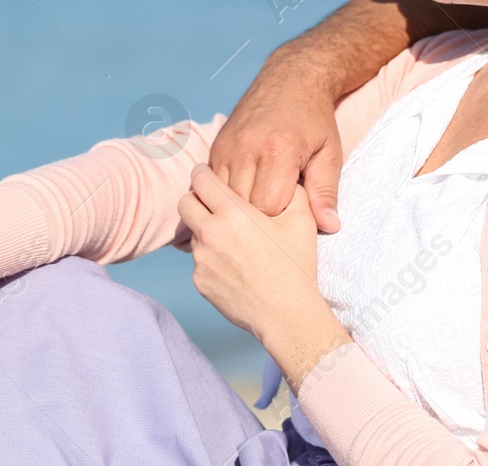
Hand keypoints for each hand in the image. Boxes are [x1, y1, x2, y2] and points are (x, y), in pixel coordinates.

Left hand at [179, 166, 349, 387]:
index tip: (210, 175)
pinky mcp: (199, 282)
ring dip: (206, 230)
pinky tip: (235, 266)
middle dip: (196, 198)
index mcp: (233, 212)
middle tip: (213, 203)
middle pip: (184, 202)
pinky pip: (199, 260)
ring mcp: (202, 260)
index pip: (200, 178)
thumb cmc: (296, 264)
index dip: (204, 173)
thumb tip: (284, 177)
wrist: (286, 314)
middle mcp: (210, 233)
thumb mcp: (302, 219)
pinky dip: (211, 258)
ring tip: (233, 240)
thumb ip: (291, 189)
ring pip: (192, 233)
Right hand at [210, 55, 343, 232]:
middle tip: (277, 210)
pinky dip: (227, 193)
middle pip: (241, 207)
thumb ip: (326, 192)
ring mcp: (227, 146)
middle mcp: (246, 147)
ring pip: (221, 197)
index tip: (292, 212)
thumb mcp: (330, 153)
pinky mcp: (216, 146)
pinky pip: (212, 184)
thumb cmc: (315, 119)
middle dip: (259, 216)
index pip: (267, 208)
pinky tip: (247, 190)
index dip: (280, 218)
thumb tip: (330, 227)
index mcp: (278, 150)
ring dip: (240, 206)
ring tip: (261, 201)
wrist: (291, 79)